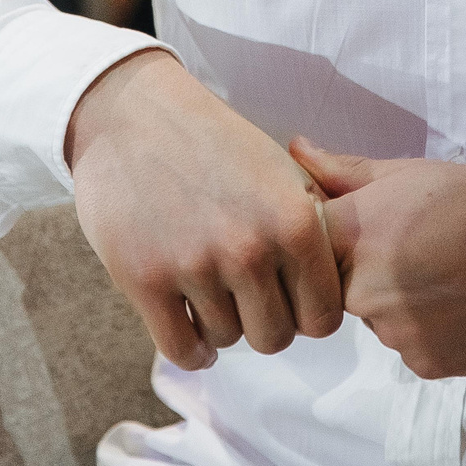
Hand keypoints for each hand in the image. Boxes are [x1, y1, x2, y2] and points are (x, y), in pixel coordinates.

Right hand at [67, 51, 343, 370]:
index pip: (322, 316)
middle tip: (247, 298)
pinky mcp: (145, 280)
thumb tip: (333, 284)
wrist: (133, 116)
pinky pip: (181, 348)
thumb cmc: (214, 143)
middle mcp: (251, 249)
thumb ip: (314, 225)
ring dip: (221, 324)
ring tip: (213, 293)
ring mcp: (196, 266)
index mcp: (295, 221)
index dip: (307, 313)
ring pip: (226, 340)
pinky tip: (190, 327)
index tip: (289, 299)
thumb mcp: (283, 170)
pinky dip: (191, 349)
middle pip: (274, 337)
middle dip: (264, 323)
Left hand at [294, 138, 465, 379]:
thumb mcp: (418, 172)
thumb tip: (297, 149)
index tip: (368, 229)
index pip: (309, 244)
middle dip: (372, 270)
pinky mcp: (424, 363)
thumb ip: (348, 171)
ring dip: (404, 301)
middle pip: (344, 286)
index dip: (336, 237)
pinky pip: (412, 346)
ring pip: (381, 318)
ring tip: (454, 274)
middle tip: (424, 249)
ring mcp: (394, 331)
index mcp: (357, 232)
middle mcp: (364, 287)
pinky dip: (433, 328)